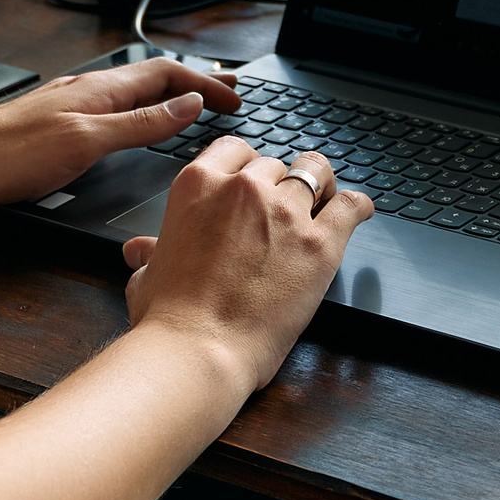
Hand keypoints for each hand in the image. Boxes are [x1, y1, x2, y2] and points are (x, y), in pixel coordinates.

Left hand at [0, 59, 239, 211]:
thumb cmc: (10, 156)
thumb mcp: (88, 141)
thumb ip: (141, 123)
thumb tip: (187, 104)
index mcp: (100, 90)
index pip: (167, 74)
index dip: (206, 84)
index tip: (235, 98)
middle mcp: (88, 91)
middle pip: (154, 79)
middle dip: (194, 84)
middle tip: (228, 91)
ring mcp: (72, 107)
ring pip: (134, 95)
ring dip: (170, 98)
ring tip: (195, 105)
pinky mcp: (58, 127)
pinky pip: (115, 112)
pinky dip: (142, 115)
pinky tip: (139, 128)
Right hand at [119, 138, 369, 392]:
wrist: (200, 349)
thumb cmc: (170, 318)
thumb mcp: (148, 276)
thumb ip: (151, 253)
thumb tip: (141, 251)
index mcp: (198, 185)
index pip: (235, 150)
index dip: (248, 167)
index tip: (255, 183)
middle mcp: (244, 189)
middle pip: (275, 164)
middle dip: (280, 184)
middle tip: (284, 209)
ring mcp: (284, 212)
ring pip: (314, 173)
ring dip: (320, 187)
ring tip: (324, 201)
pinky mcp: (319, 243)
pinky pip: (351, 206)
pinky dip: (357, 206)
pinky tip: (359, 211)